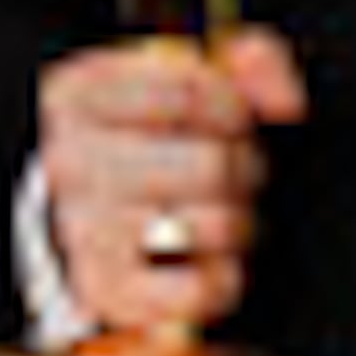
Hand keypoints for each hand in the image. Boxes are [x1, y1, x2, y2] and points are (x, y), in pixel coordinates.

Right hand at [40, 28, 302, 337]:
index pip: (187, 95)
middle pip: (212, 165)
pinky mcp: (110, 292)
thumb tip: (285, 100)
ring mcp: (84, 231)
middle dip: (241, 169)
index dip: (233, 110)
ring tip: (220, 214)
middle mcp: (70, 163)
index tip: (235, 119)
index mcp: (80, 97)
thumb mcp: (189, 77)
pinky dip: (223, 278)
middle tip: (231, 174)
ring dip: (237, 223)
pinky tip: (209, 260)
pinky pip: (204, 287)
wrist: (91, 215)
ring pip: (216, 225)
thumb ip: (248, 63)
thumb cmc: (150, 141)